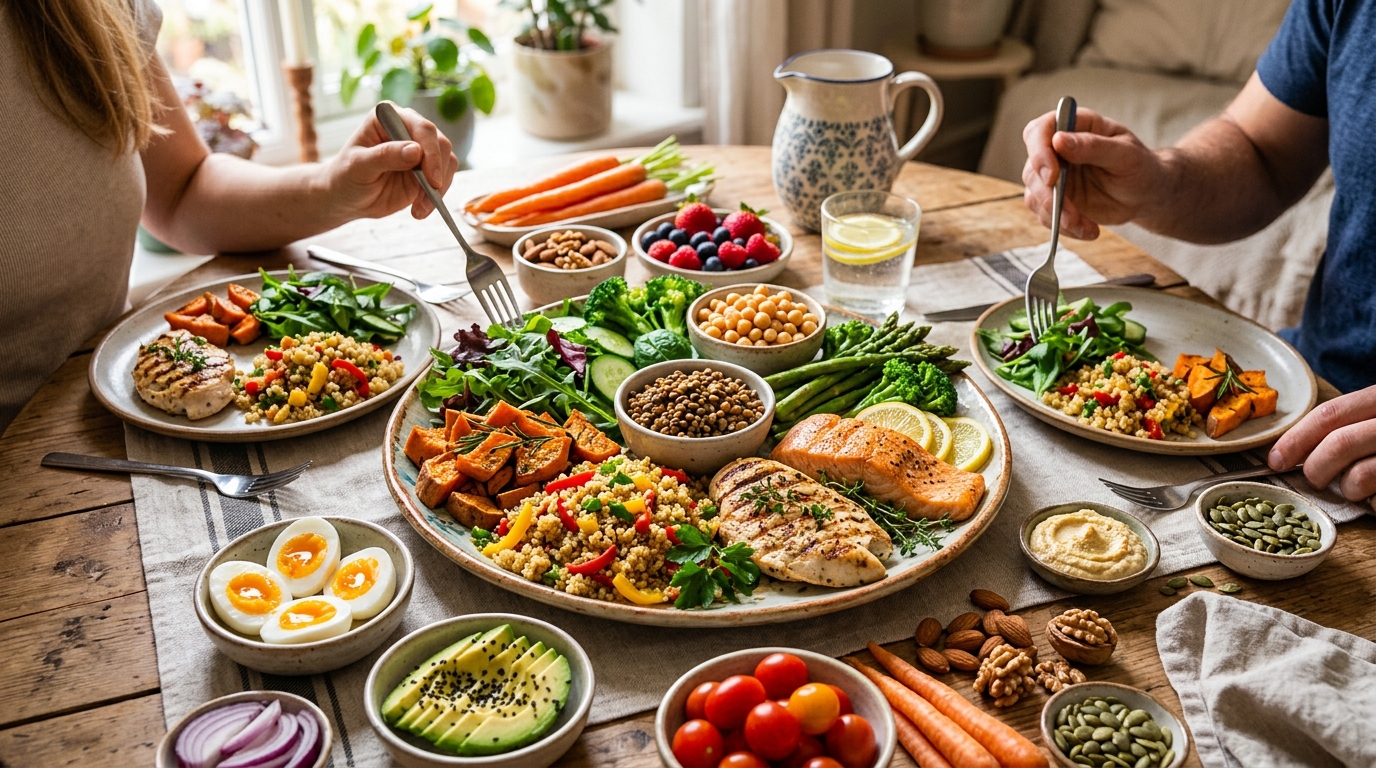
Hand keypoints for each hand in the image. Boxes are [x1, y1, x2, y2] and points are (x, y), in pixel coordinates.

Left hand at [325, 102, 457, 219]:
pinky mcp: (428, 169)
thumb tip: (416, 151)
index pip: (421, 127)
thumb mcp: (359, 166)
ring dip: (440, 187)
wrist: (346, 197)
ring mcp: (421, 148)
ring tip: (420, 208)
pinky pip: (445, 178)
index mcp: (390, 117)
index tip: (431, 180)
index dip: (431, 152)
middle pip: (440, 143)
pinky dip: (437, 196)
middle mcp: (409, 128)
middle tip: (429, 197)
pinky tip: (420, 209)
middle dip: (438, 172)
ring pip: (448, 160)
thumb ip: (385, 156)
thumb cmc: (346, 176)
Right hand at [1021, 107, 1165, 239]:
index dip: (1039, 152)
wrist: (1144, 194)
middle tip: (1071, 216)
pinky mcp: (1053, 199)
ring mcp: (1053, 176)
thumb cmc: (1140, 166)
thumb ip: (1093, 146)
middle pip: (1032, 169)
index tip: (1052, 176)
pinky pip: (1045, 215)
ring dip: (1057, 216)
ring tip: (1087, 226)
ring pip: (1034, 196)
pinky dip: (1063, 227)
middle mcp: (1057, 150)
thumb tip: (1059, 140)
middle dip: (1048, 196)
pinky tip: (1088, 229)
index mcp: (1075, 127)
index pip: (1039, 131)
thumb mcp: (1125, 154)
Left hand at [1269, 385, 1375, 508]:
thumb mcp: (1375, 418)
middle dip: (1316, 468)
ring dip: (1348, 489)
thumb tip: (1290, 452)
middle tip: (1315, 479)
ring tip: (1357, 488)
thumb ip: (1347, 426)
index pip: (1330, 413)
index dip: (1296, 438)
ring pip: (1360, 476)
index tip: (1274, 460)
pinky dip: (1375, 505)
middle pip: (1340, 443)